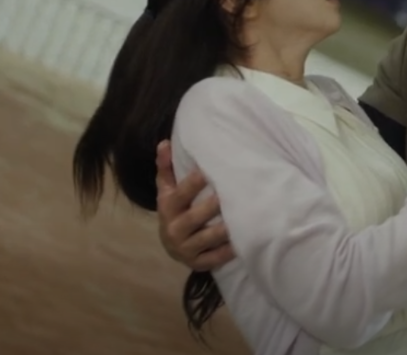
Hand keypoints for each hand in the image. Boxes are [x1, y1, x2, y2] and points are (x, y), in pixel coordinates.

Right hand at [155, 140, 234, 270]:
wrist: (171, 245)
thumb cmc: (175, 210)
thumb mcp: (167, 190)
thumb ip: (166, 168)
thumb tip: (164, 142)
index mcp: (167, 208)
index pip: (180, 195)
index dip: (192, 184)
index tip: (207, 171)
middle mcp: (173, 230)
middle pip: (195, 217)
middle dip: (212, 207)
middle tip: (230, 194)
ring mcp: (185, 249)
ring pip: (206, 239)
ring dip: (222, 230)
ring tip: (240, 219)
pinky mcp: (197, 263)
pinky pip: (213, 259)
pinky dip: (227, 252)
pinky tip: (241, 243)